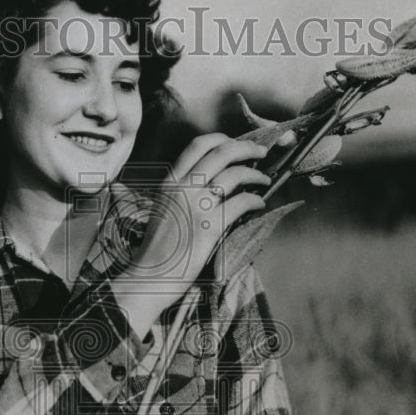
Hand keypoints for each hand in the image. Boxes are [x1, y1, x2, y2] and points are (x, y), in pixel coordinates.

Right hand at [113, 134, 269, 337]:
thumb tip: (214, 179)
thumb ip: (182, 190)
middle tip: (262, 152)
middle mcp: (182, 188)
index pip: (198, 145)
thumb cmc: (158, 247)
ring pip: (235, 175)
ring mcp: (196, 206)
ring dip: (256, 175)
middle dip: (248, 148)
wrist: (150, 275)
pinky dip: (255, 200)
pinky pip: (241, 203)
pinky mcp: (209, 226)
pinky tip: (259, 204)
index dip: (222, 139)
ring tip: (265, 180)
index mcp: (170, 181)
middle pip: (221, 153)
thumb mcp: (164, 207)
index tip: (237, 143)